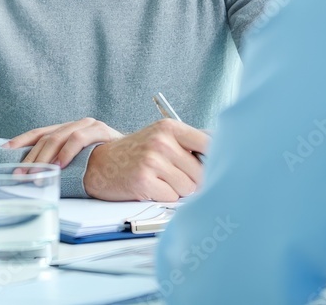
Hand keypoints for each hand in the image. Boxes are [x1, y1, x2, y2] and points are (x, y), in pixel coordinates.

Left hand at [4, 117, 123, 167]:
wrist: (138, 160)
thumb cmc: (110, 166)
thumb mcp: (82, 164)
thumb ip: (64, 164)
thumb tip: (34, 175)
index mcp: (69, 129)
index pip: (39, 133)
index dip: (21, 141)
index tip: (4, 151)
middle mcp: (77, 124)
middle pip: (46, 137)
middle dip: (30, 157)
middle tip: (19, 174)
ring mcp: (89, 125)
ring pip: (58, 136)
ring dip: (45, 157)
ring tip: (35, 173)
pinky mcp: (101, 130)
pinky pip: (79, 137)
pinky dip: (67, 151)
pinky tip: (59, 165)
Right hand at [83, 119, 208, 201]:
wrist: (101, 163)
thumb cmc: (137, 152)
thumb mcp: (162, 137)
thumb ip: (190, 144)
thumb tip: (224, 155)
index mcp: (170, 127)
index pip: (209, 143)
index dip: (216, 159)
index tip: (219, 167)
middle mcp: (162, 141)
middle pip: (201, 172)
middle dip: (193, 180)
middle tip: (175, 176)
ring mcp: (152, 161)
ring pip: (188, 188)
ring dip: (178, 190)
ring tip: (161, 180)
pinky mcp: (144, 181)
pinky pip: (171, 198)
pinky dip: (164, 197)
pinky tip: (151, 187)